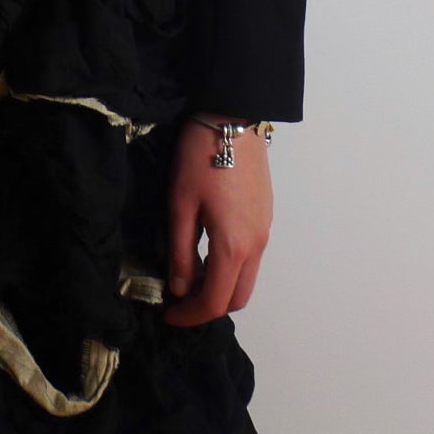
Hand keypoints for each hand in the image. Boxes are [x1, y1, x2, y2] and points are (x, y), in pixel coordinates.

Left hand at [164, 117, 271, 326]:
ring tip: (190, 273)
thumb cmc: (201, 158)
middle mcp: (256, 245)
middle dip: (208, 306)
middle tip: (179, 297)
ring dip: (221, 286)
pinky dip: (231, 267)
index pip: (215, 302)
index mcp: (234, 246)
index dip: (189, 315)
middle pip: (237, 298)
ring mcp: (265, 231)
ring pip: (247, 278)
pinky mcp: (266, 216)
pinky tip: (208, 250)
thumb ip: (181, 251)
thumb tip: (180, 289)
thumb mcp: (180, 204)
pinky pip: (252, 258)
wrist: (232, 117)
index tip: (167, 313)